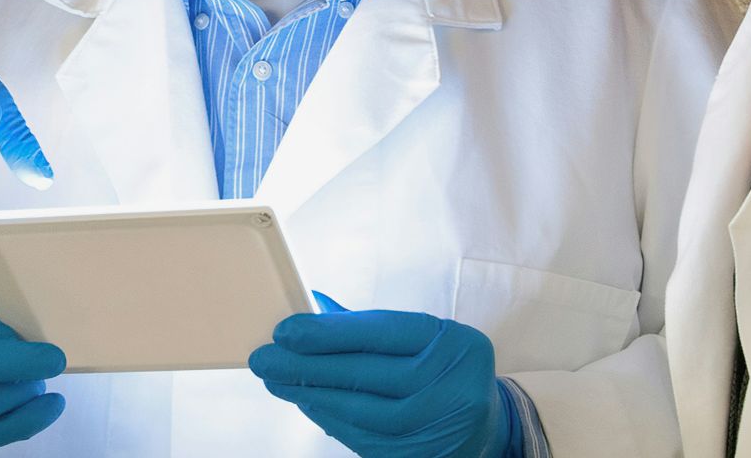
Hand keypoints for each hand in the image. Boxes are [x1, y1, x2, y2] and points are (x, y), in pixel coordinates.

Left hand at [248, 297, 512, 457]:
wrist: (486, 427)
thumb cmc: (445, 371)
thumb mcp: (426, 339)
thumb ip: (373, 326)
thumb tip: (315, 308)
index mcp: (455, 345)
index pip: (382, 333)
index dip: (329, 333)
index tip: (285, 331)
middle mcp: (452, 387)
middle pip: (366, 374)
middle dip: (306, 365)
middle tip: (265, 358)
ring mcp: (437, 427)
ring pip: (359, 410)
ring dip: (310, 395)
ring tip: (276, 380)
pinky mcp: (418, 456)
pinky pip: (362, 438)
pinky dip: (328, 418)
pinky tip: (306, 402)